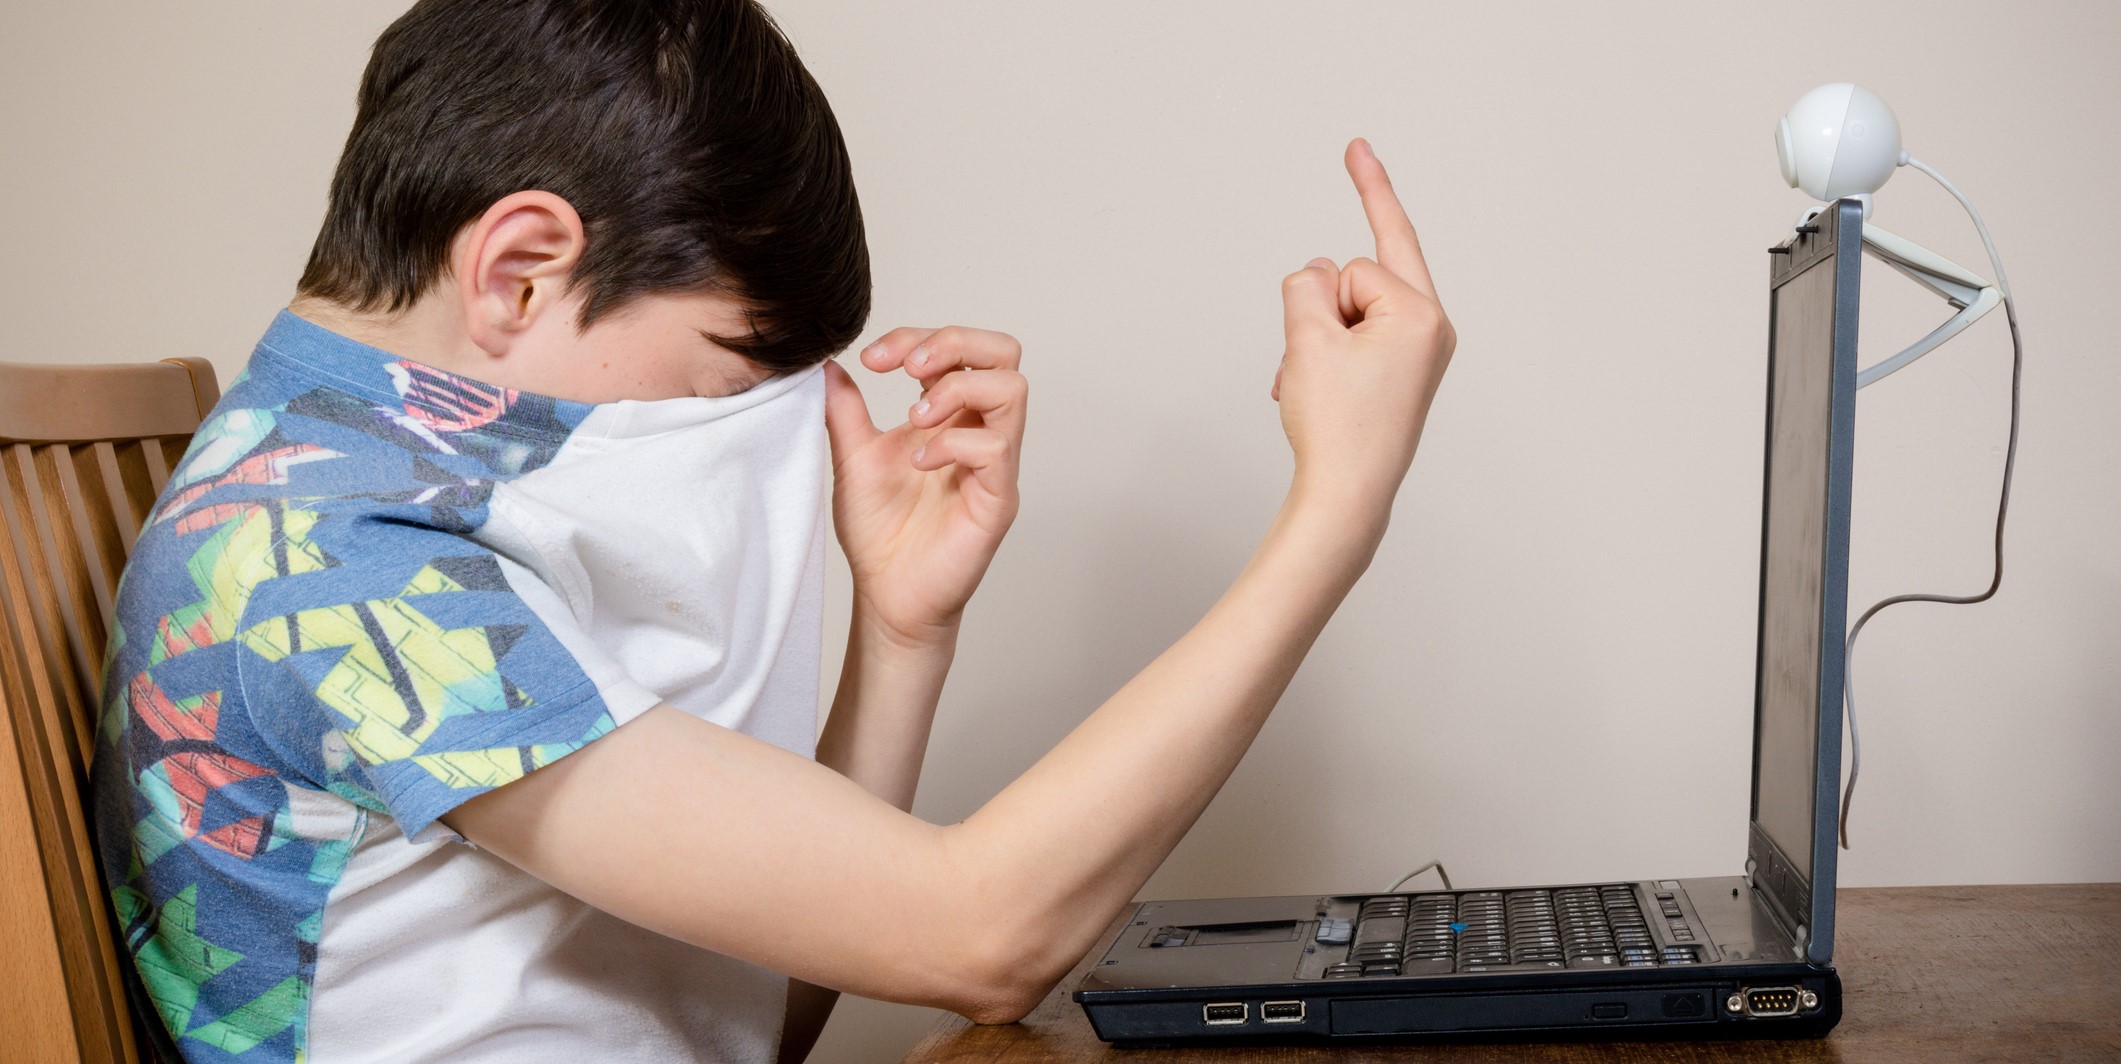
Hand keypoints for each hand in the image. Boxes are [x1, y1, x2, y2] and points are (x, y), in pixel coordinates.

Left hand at [823, 327, 1027, 647]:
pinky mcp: (997, 498)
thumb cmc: (880, 534)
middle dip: (954, 343)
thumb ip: (845, 410)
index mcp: (950, 416)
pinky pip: (996, 448)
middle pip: (1004, 353)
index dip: (916, 338)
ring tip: (914, 419)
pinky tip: (918, 463)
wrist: (887, 597)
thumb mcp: (853, 458)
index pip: (957, 349)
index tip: (870, 358)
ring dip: (957, 389)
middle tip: (908, 369)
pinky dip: (952, 443)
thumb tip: (827, 364)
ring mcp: (994, 464)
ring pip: (1012, 389)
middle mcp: (980, 432)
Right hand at [1273, 139, 1454, 513]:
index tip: (1356, 145)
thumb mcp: (1306, 340)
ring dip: (1313, 342)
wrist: (1345, 500)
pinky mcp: (1401, 373)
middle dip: (1316, 315)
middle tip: (1313, 369)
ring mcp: (1418, 353)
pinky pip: (1351, 339)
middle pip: (1351, 281)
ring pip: (1344, 312)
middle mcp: (1430, 329)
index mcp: (1420, 315)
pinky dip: (1322, 359)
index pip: (1354, 263)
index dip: (1364, 189)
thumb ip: (1305, 285)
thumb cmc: (1336, 428)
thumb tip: (1317, 272)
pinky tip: (1312, 394)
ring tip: (1312, 390)